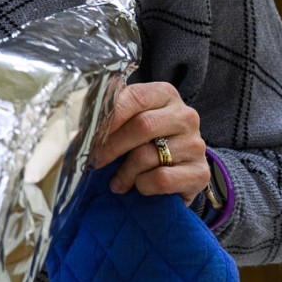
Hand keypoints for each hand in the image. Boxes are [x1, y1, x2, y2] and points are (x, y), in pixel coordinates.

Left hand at [93, 80, 209, 202]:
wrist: (178, 173)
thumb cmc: (145, 143)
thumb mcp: (130, 122)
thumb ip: (113, 115)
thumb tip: (79, 123)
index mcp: (165, 94)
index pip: (133, 97)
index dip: (108, 116)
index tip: (87, 133)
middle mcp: (185, 115)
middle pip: (141, 126)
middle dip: (111, 146)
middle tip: (95, 161)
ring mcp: (196, 144)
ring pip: (148, 156)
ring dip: (125, 172)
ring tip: (117, 182)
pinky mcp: (201, 173)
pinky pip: (162, 179)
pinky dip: (143, 186)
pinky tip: (140, 186)